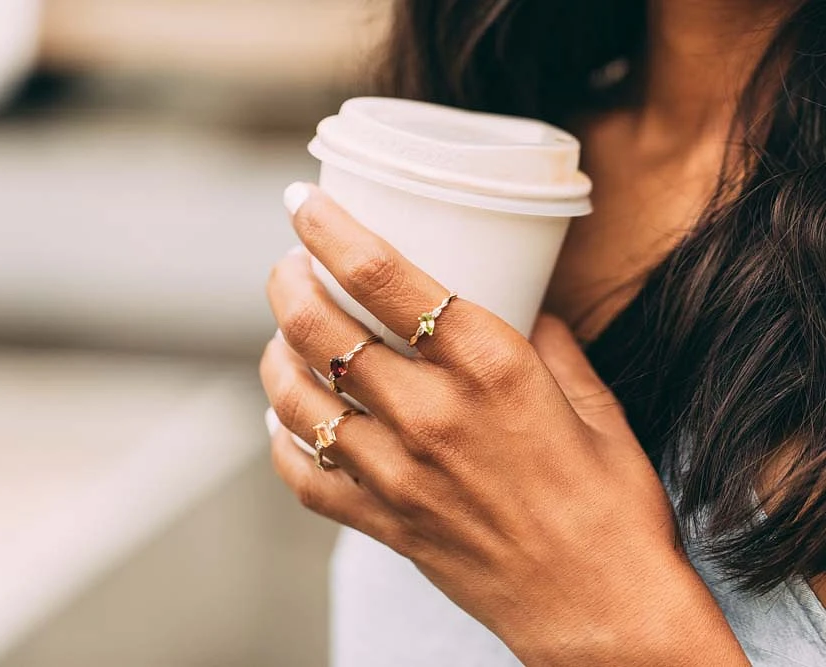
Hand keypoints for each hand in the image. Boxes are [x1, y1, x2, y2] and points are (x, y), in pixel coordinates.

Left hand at [260, 184, 747, 664]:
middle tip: (287, 266)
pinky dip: (283, 440)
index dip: (329, 229)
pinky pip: (305, 476)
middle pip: (321, 330)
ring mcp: (399, 474)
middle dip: (288, 282)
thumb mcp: (594, 403)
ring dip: (275, 355)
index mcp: (491, 367)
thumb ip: (549, 343)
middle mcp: (433, 414)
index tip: (302, 203)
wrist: (603, 609)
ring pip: (297, 398)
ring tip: (281, 335)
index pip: (384, 277)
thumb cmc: (612, 505)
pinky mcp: (385, 523)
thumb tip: (523, 303)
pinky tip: (288, 416)